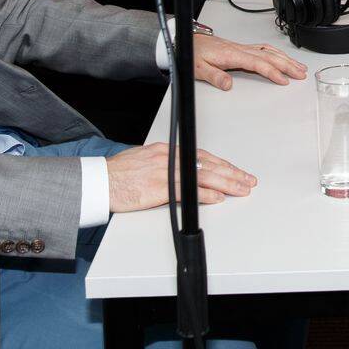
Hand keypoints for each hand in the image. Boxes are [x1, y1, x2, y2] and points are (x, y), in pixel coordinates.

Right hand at [105, 142, 256, 211]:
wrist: (100, 180)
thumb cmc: (118, 172)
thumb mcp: (144, 159)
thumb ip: (164, 164)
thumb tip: (179, 171)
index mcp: (167, 150)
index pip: (202, 157)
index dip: (222, 164)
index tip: (235, 170)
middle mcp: (170, 158)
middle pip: (208, 165)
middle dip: (231, 173)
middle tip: (248, 180)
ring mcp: (166, 173)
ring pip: (204, 177)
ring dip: (226, 184)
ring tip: (241, 189)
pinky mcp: (160, 188)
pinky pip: (188, 192)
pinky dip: (205, 195)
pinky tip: (218, 198)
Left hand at [192, 34, 306, 89]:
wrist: (189, 41)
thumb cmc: (194, 54)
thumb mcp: (199, 69)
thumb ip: (214, 77)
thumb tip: (228, 85)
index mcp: (232, 55)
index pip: (257, 63)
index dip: (272, 72)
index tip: (284, 80)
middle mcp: (240, 49)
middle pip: (269, 56)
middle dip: (287, 65)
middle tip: (301, 74)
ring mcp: (243, 48)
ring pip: (269, 51)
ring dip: (285, 59)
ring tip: (299, 67)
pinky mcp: (242, 48)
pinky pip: (264, 48)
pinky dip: (277, 52)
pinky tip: (283, 57)